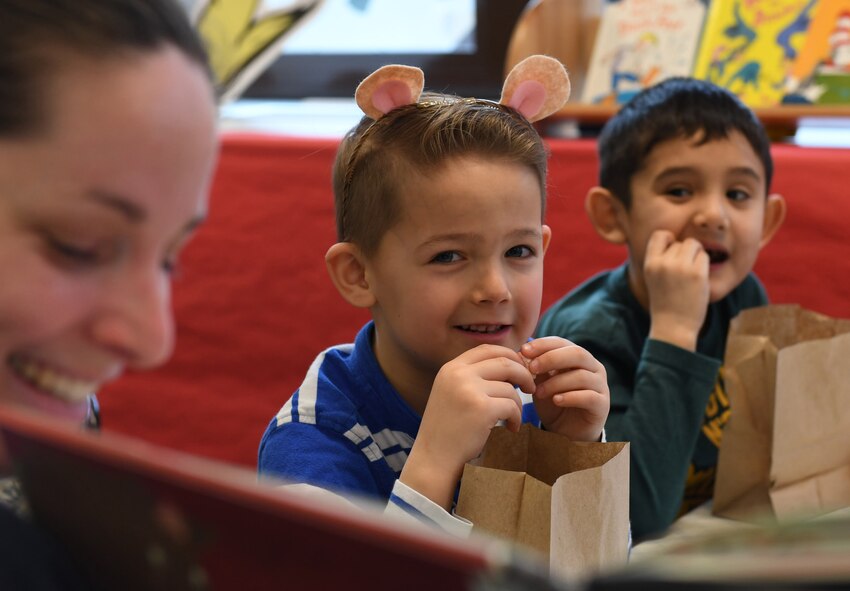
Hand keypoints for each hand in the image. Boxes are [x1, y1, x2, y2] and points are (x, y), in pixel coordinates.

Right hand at [399, 344, 534, 509]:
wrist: (434, 458)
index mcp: (451, 368)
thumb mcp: (452, 393)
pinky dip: (517, 418)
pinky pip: (512, 406)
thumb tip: (510, 364)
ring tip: (513, 418)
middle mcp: (458, 374)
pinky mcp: (482, 409)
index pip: (487, 349)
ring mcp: (469, 390)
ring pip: (510, 387)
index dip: (509, 355)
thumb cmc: (447, 429)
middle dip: (523, 373)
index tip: (520, 368)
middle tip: (530, 388)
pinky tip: (511, 428)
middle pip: (504, 361)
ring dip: (519, 403)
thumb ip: (473, 377)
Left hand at [521, 336, 608, 441]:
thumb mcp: (542, 383)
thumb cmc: (554, 402)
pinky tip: (556, 400)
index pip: (563, 342)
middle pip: (577, 354)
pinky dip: (570, 397)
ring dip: (556, 383)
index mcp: (578, 357)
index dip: (543, 345)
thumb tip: (522, 353)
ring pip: (581, 376)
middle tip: (532, 369)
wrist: (566, 432)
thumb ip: (536, 368)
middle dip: (551, 359)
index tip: (523, 351)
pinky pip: (589, 396)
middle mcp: (593, 367)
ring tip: (538, 393)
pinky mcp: (602, 404)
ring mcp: (601, 385)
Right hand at [643, 229, 709, 350]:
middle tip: (683, 274)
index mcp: (650, 263)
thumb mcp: (654, 278)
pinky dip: (704, 266)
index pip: (660, 234)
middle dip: (685, 253)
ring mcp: (680, 267)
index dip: (670, 240)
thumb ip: (661, 259)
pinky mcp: (697, 274)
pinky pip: (705, 257)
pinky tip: (698, 280)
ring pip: (694, 245)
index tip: (673, 253)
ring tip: (691, 275)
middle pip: (681, 241)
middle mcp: (663, 263)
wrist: (673, 326)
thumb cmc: (665, 302)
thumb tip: (677, 240)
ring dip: (696, 257)